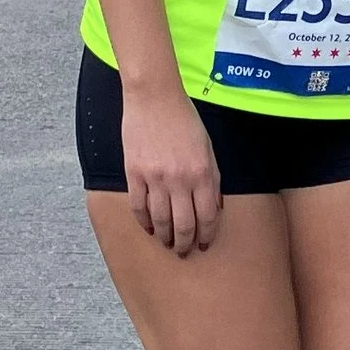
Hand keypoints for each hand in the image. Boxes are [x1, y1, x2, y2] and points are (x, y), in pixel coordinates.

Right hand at [121, 87, 222, 255]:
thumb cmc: (185, 120)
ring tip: (167, 243)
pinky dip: (144, 222)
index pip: (208, 216)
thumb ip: (212, 178)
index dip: (207, 235)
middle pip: (184, 224)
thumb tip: (215, 207)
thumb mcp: (208, 148)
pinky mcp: (134, 174)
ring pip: (160, 221)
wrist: (155, 98)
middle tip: (184, 251)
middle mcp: (180, 179)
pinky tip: (149, 228)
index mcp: (203, 172)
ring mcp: (155, 178)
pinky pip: (138, 207)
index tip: (204, 244)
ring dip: (165, 237)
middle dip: (185, 244)